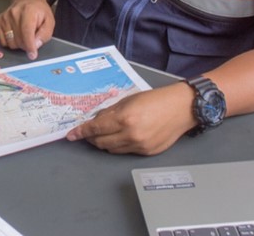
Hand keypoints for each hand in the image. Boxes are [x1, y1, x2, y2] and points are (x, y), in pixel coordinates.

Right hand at [0, 0, 54, 59]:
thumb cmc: (39, 11)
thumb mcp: (49, 21)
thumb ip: (44, 34)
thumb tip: (35, 45)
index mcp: (28, 11)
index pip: (27, 32)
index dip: (30, 46)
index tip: (32, 55)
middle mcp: (14, 13)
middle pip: (18, 40)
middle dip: (26, 45)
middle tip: (32, 39)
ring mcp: (4, 18)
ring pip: (10, 43)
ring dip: (18, 44)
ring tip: (23, 35)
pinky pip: (3, 41)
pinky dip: (10, 41)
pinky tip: (16, 34)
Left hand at [65, 83, 196, 154]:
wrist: (181, 108)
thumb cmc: (156, 99)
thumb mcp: (128, 100)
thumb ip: (111, 112)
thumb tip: (96, 120)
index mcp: (124, 119)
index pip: (95, 129)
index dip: (81, 132)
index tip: (71, 135)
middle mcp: (131, 135)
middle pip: (101, 143)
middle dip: (91, 138)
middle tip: (88, 132)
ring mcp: (140, 146)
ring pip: (112, 149)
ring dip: (105, 142)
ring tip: (106, 133)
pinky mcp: (147, 153)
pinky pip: (126, 151)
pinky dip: (120, 145)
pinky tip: (123, 136)